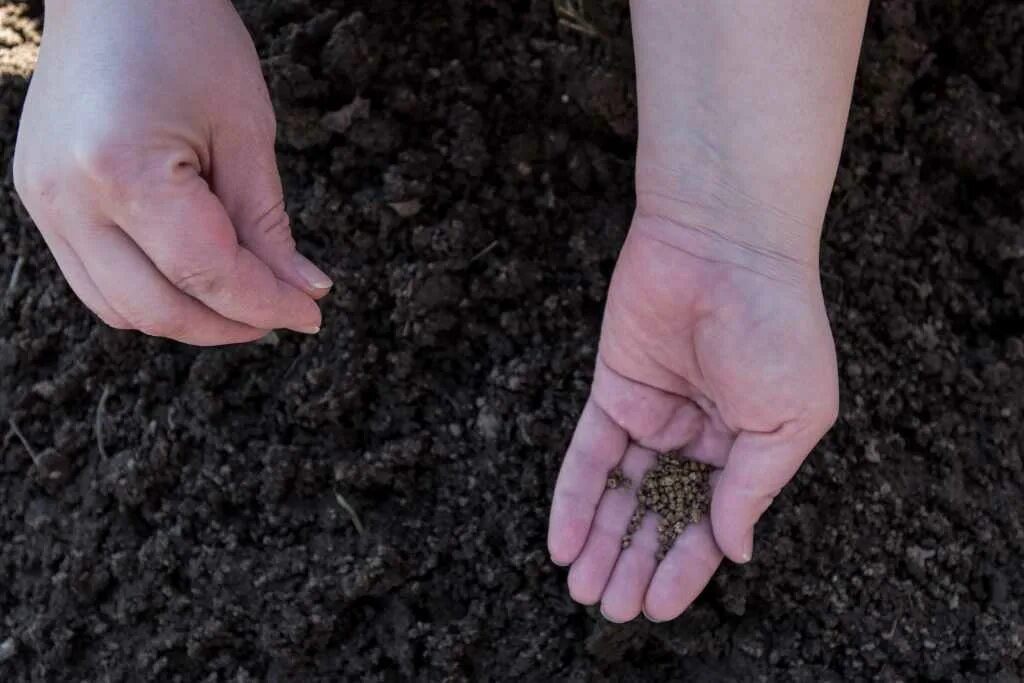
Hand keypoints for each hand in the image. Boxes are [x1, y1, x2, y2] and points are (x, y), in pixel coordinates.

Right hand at [13, 0, 330, 344]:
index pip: (206, 273)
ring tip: (242, 297)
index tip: (310, 316)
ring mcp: (42, 202)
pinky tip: (195, 277)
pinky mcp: (39, 200)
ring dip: (188, 317)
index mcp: (122, 169)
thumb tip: (303, 292)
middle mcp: (67, 197)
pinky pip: (95, 281)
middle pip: (158, 308)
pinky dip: (150, 294)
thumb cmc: (187, 37)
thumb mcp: (245, 130)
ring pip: (120, 309)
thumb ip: (268, 224)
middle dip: (229, 324)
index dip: (265, 305)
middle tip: (282, 311)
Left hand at [547, 211, 838, 621]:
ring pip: (623, 491)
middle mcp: (700, 435)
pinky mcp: (613, 388)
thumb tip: (731, 550)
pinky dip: (575, 497)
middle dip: (635, 563)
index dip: (685, 567)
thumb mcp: (788, 421)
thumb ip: (754, 488)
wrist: (724, 247)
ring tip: (583, 589)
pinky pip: (590, 453)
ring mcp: (654, 412)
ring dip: (602, 541)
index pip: (712, 520)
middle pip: (661, 513)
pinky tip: (563, 541)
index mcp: (749, 445)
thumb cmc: (775, 327)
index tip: (658, 607)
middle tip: (610, 609)